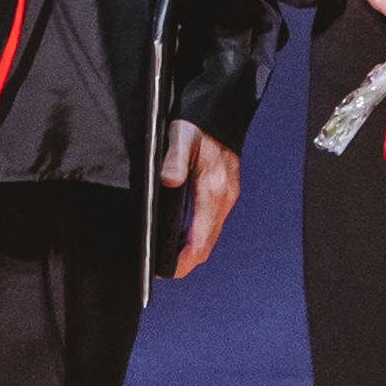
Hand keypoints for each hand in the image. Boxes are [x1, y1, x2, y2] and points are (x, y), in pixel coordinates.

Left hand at [159, 121, 238, 273]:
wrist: (222, 114)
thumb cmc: (199, 125)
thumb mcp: (181, 136)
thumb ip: (175, 160)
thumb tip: (169, 181)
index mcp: (213, 190)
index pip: (200, 240)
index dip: (182, 260)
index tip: (163, 271)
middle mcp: (224, 199)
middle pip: (206, 245)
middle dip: (185, 262)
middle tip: (159, 270)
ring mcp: (226, 198)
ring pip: (210, 237)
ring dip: (192, 251)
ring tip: (166, 257)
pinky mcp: (225, 195)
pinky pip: (212, 225)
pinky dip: (197, 237)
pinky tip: (181, 236)